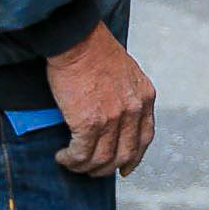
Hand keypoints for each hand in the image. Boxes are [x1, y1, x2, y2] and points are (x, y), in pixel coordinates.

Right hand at [45, 23, 156, 176]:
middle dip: (107, 168)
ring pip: (102, 159)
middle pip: (125, 154)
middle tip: (91, 170)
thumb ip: (127, 94)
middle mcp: (133, 110)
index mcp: (145, 96)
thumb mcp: (126, 71)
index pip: (145, 137)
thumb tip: (115, 115)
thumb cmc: (95, 49)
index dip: (134, 157)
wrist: (78, 39)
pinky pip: (81, 154)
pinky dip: (71, 160)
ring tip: (72, 163)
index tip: (125, 168)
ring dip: (85, 167)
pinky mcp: (89, 122)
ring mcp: (113, 118)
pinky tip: (63, 156)